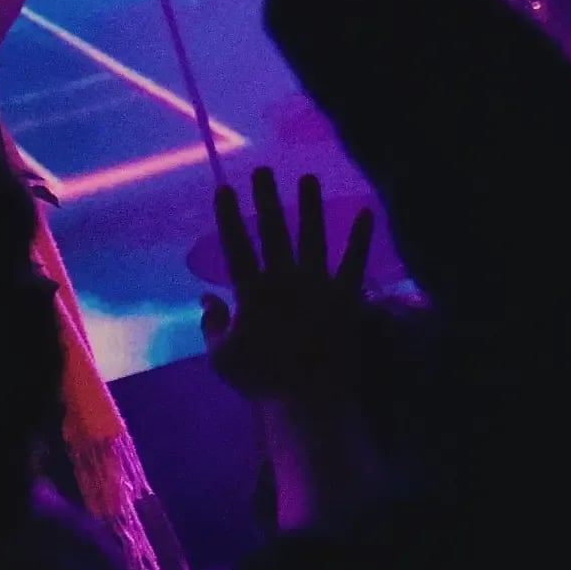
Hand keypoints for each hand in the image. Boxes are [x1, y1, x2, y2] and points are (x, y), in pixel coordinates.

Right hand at [200, 168, 377, 402]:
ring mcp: (319, 285)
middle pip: (274, 231)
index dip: (230, 216)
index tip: (225, 188)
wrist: (309, 399)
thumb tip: (204, 297)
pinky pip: (354, 262)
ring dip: (310, 206)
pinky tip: (366, 212)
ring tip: (308, 178)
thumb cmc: (261, 381)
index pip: (237, 246)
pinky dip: (360, 238)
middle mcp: (285, 280)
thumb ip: (210, 324)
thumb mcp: (221, 357)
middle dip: (267, 198)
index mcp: (253, 292)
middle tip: (263, 170)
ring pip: (312, 237)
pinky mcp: (347, 297)